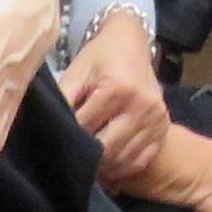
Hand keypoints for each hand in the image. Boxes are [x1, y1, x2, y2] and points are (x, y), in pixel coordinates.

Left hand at [60, 10, 172, 185]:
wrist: (132, 44)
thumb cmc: (100, 57)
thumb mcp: (77, 72)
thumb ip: (63, 99)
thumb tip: (48, 128)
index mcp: (119, 89)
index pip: (86, 127)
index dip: (68, 135)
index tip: (57, 138)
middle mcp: (143, 106)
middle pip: (106, 148)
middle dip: (85, 154)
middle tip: (71, 153)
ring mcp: (157, 121)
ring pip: (122, 160)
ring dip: (102, 165)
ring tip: (87, 159)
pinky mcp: (163, 131)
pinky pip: (139, 162)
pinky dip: (120, 167)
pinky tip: (106, 163)